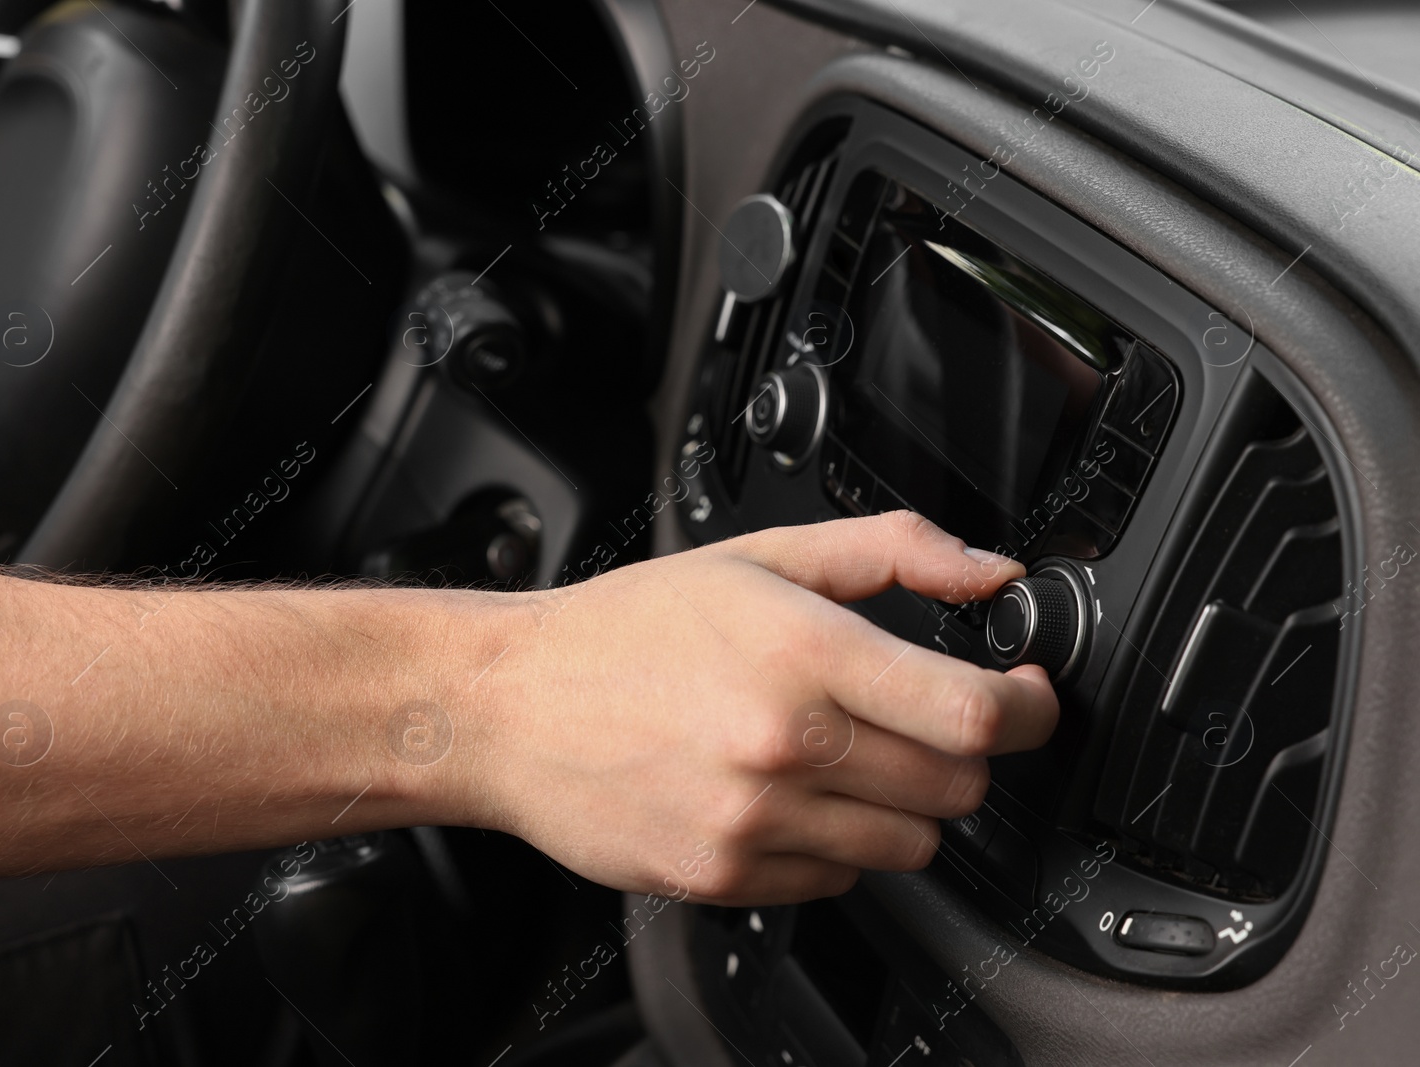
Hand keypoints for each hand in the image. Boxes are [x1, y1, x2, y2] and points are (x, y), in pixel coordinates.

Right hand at [468, 511, 1058, 905]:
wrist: (511, 706)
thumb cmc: (626, 629)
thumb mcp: (758, 559)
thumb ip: (891, 551)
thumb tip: (989, 573)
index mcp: (802, 655)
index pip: (974, 715)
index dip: (1029, 709)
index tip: (1027, 696)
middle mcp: (784, 747)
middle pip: (957, 788)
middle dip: (962, 752)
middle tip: (921, 718)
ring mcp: (754, 824)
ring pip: (910, 847)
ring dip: (904, 806)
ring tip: (845, 759)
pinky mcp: (725, 879)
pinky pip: (839, 885)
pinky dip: (837, 848)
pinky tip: (789, 797)